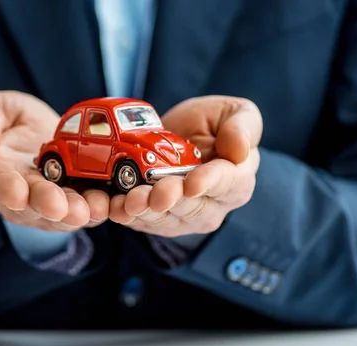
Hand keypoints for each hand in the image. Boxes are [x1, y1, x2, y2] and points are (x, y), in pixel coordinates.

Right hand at [0, 90, 109, 231]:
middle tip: (60, 207)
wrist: (40, 132)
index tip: (16, 194)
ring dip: (77, 212)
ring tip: (92, 209)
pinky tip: (110, 204)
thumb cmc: (9, 119)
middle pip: (30, 204)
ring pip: (60, 213)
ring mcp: (45, 203)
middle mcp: (16, 195)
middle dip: (47, 205)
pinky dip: (99, 208)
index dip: (5, 188)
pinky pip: (85, 209)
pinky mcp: (73, 203)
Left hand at [109, 96, 261, 236]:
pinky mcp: (157, 221)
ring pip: (164, 219)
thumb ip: (242, 126)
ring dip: (145, 212)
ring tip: (130, 202)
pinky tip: (113, 206)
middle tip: (156, 194)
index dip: (210, 183)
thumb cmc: (210, 126)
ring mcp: (183, 217)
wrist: (177, 137)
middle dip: (171, 200)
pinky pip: (141, 223)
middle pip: (192, 207)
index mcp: (237, 179)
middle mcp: (212, 205)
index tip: (193, 183)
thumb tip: (240, 150)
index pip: (228, 184)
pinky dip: (125, 215)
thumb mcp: (234, 112)